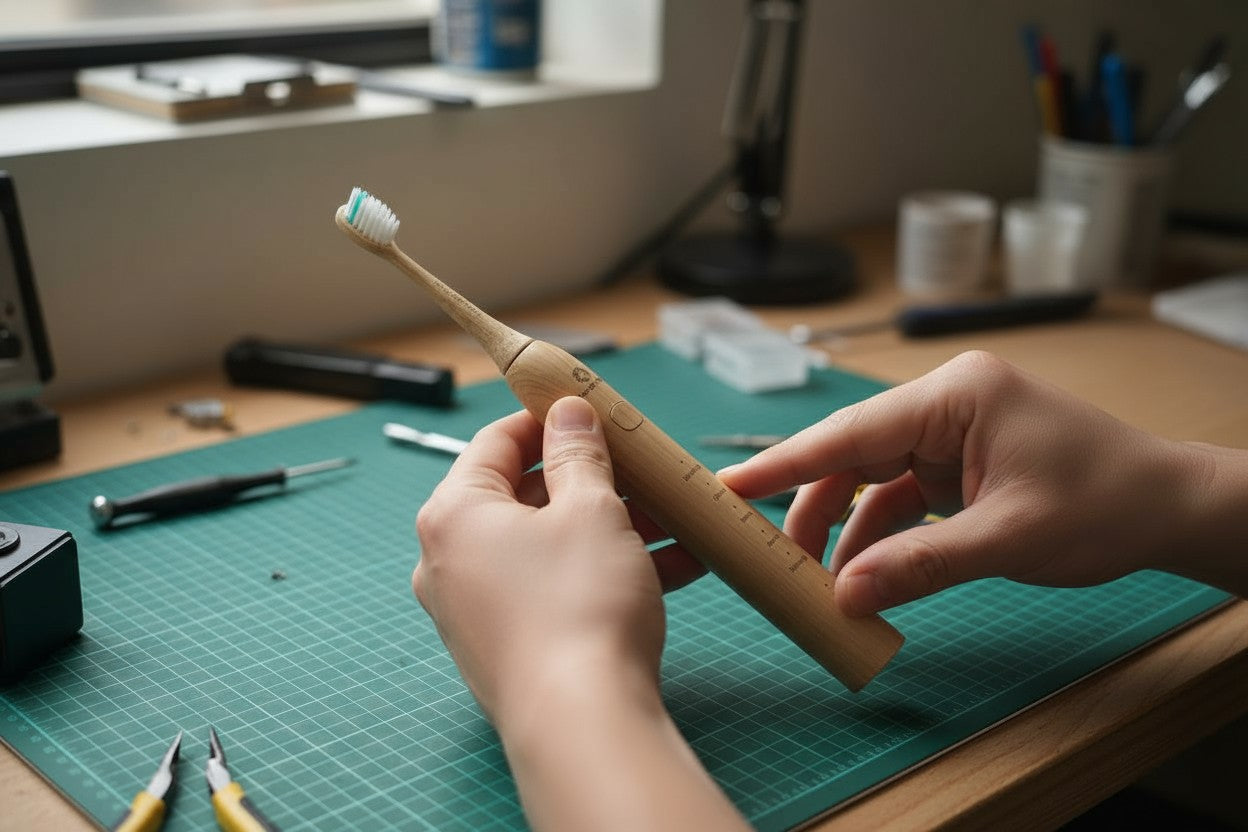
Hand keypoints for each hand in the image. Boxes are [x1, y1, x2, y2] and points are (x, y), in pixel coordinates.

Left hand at [413, 397, 747, 831]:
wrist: (582, 724)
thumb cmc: (579, 605)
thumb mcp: (591, 510)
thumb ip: (578, 455)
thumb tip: (567, 414)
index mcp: (454, 513)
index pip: (495, 441)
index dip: (546, 419)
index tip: (590, 410)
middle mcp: (450, 561)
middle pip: (522, 496)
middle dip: (591, 480)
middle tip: (641, 469)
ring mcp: (476, 611)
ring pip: (547, 547)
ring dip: (609, 527)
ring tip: (672, 519)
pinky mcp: (508, 648)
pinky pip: (555, 590)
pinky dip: (602, 572)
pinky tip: (674, 566)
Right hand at [719, 351, 1234, 615]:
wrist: (1170, 509)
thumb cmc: (1105, 504)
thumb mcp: (1009, 538)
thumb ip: (921, 563)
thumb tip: (846, 595)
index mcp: (954, 396)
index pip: (850, 431)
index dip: (783, 462)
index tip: (726, 486)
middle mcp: (945, 405)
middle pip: (852, 454)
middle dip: (812, 507)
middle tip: (772, 558)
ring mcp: (951, 433)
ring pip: (871, 478)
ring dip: (845, 528)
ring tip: (816, 580)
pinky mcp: (959, 462)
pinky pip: (901, 496)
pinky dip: (880, 534)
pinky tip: (863, 573)